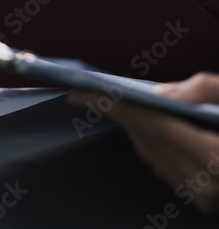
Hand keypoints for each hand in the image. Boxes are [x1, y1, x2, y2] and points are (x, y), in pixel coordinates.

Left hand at [70, 73, 218, 214]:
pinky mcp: (204, 201)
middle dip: (118, 114)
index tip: (83, 91)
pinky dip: (152, 145)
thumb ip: (207, 88)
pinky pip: (164, 168)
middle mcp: (207, 183)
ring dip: (133, 129)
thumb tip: (164, 93)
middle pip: (147, 140)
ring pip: (151, 156)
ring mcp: (205, 196)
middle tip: (87, 93)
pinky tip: (145, 126)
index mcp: (216, 155)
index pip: (153, 125)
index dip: (116, 106)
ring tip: (113, 103)